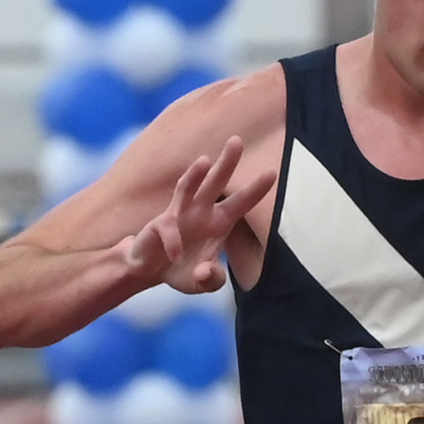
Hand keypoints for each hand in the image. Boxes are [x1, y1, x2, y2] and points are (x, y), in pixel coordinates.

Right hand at [120, 136, 274, 294]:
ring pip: (187, 188)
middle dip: (227, 162)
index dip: (256, 189)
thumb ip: (211, 281)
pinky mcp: (159, 225)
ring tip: (204, 161)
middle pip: (215, 182)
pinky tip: (176, 255)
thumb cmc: (183, 270)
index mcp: (219, 222)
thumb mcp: (203, 283)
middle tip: (237, 140)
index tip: (272, 172)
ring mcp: (179, 215)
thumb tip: (206, 271)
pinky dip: (173, 242)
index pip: (241, 203)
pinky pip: (168, 229)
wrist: (151, 271)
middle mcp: (201, 212)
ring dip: (194, 175)